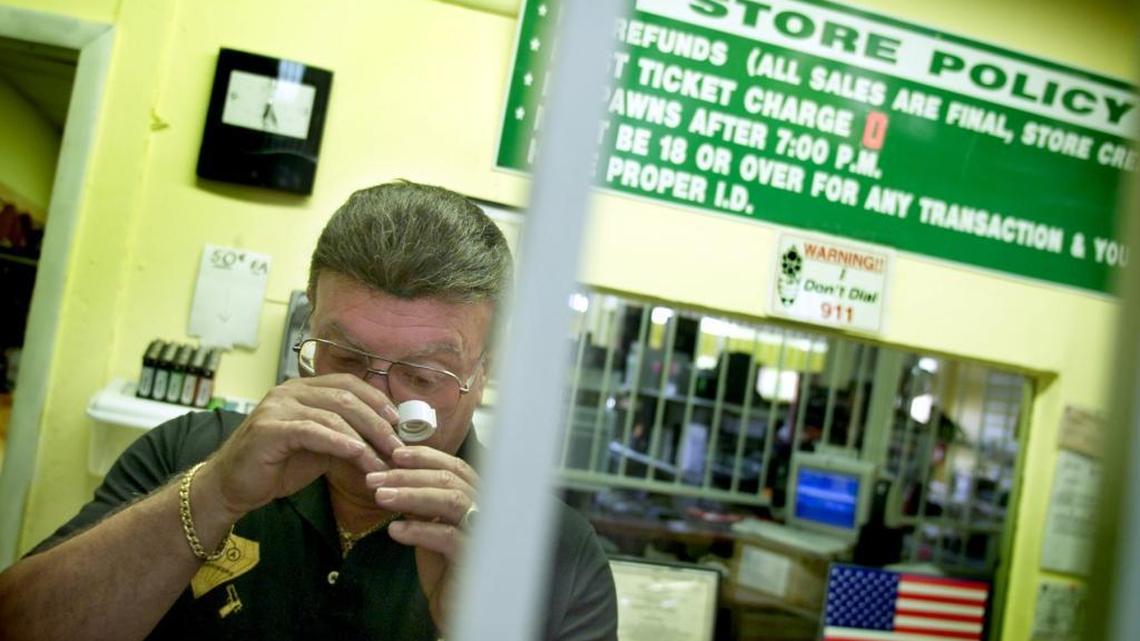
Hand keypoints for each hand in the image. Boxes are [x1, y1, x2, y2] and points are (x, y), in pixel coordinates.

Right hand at [197, 374, 404, 521]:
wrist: (231, 486)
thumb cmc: (276, 466)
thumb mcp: (319, 447)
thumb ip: (345, 436)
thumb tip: (385, 438)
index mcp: (303, 390)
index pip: (348, 384)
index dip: (377, 400)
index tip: (399, 422)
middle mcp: (290, 391)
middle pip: (346, 397)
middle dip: (377, 422)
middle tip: (398, 447)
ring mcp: (278, 407)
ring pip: (333, 414)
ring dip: (364, 439)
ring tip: (382, 461)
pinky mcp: (269, 428)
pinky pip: (312, 430)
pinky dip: (338, 442)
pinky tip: (357, 454)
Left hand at [366, 446, 478, 631]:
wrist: (453, 604)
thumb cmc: (443, 564)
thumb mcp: (430, 525)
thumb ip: (422, 501)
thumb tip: (393, 473)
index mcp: (475, 498)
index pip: (455, 467)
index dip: (426, 457)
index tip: (395, 454)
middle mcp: (484, 510)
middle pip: (449, 480)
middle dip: (408, 476)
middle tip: (374, 479)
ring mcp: (481, 532)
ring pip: (450, 501)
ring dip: (412, 495)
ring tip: (380, 497)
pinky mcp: (473, 556)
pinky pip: (447, 536)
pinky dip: (420, 530)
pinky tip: (394, 531)